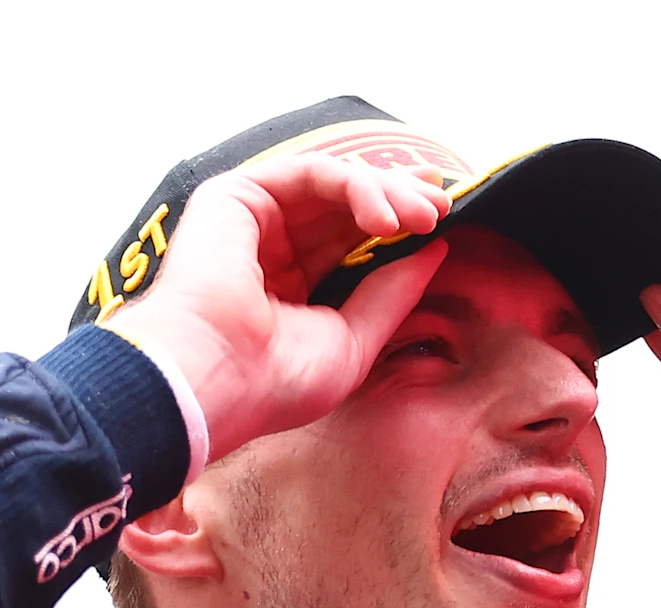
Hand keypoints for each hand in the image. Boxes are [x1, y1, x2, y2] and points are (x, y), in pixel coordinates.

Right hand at [103, 156, 453, 466]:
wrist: (218, 380)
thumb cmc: (274, 381)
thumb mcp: (353, 341)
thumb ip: (392, 294)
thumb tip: (434, 250)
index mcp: (292, 288)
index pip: (353, 241)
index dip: (398, 223)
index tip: (441, 218)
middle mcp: (272, 249)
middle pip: (347, 207)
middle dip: (401, 198)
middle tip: (442, 207)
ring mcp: (253, 219)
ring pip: (334, 185)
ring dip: (387, 192)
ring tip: (425, 215)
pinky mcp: (238, 195)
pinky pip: (311, 173)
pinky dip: (356, 186)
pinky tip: (386, 218)